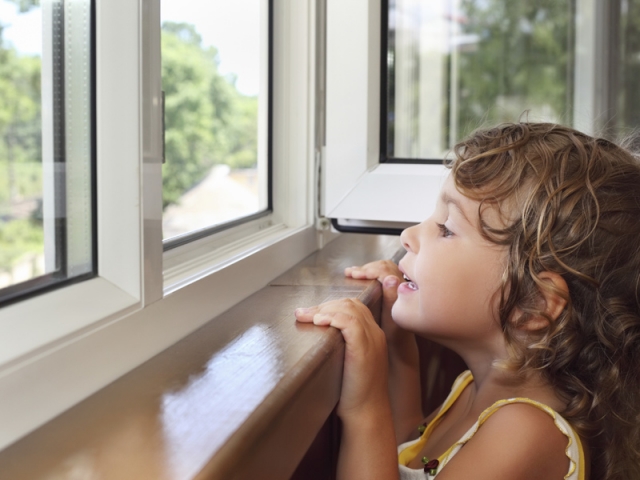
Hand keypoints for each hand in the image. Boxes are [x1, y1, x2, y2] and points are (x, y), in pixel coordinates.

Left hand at [295, 298, 389, 417]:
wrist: (367, 413)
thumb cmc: (354, 392)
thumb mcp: (350, 363)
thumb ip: (342, 346)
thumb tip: (319, 335)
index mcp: (374, 335)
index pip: (355, 307)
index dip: (332, 305)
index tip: (312, 312)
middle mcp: (375, 334)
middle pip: (350, 304)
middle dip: (324, 305)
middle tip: (302, 313)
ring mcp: (372, 341)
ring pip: (349, 309)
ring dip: (323, 309)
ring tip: (306, 316)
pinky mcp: (364, 350)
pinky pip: (350, 323)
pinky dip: (333, 317)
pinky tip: (318, 321)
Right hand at [345, 260, 406, 342]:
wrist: (402, 344)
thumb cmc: (394, 336)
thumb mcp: (391, 321)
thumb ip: (391, 299)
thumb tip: (390, 278)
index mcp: (404, 291)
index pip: (386, 271)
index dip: (368, 270)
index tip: (353, 275)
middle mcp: (404, 286)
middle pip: (385, 266)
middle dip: (366, 268)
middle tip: (350, 273)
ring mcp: (401, 286)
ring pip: (385, 268)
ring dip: (368, 269)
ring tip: (352, 273)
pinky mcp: (397, 289)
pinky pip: (384, 274)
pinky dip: (372, 273)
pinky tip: (360, 277)